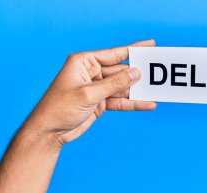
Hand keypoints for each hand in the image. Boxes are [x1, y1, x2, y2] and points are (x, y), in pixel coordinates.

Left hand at [26, 39, 156, 145]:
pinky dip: (132, 103)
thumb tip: (135, 73)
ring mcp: (97, 88)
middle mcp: (92, 73)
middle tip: (157, 74)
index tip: (150, 46)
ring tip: (155, 92)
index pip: (114, 54)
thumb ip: (115, 84)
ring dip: (137, 92)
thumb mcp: (89, 94)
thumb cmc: (60, 108)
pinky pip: (120, 101)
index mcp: (84, 62)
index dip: (133, 50)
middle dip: (138, 75)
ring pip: (122, 88)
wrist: (49, 132)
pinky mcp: (100, 102)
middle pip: (121, 72)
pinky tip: (147, 104)